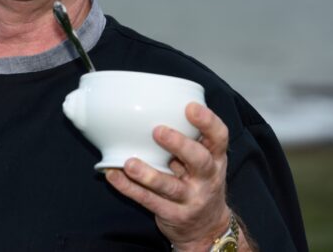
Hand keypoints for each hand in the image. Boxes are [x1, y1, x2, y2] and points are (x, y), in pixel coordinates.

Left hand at [105, 102, 233, 250]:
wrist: (207, 226)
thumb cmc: (198, 181)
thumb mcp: (201, 159)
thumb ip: (185, 138)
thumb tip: (148, 106)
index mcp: (215, 159)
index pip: (219, 138)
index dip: (208, 122)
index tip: (190, 107)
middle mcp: (207, 178)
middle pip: (199, 161)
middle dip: (179, 145)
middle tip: (158, 131)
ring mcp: (191, 199)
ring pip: (171, 187)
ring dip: (148, 174)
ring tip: (129, 163)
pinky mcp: (174, 214)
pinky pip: (149, 201)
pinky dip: (130, 188)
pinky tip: (114, 175)